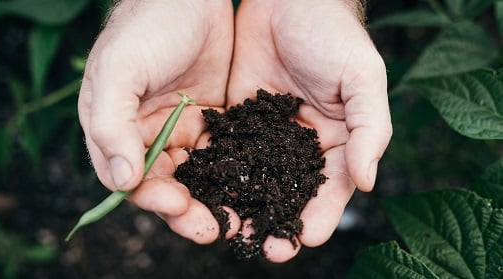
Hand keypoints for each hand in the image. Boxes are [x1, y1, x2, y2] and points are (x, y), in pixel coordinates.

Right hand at [78, 0, 237, 243]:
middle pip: (163, 185)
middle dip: (186, 210)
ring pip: (194, 177)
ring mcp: (180, 129)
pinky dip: (232, 176)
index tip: (176, 205)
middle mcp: (146, 135)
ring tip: (237, 219)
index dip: (150, 197)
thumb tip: (123, 181)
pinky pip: (220, 155)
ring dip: (212, 200)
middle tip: (214, 228)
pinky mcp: (210, 121)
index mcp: (115, 128)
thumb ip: (112, 124)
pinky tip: (253, 188)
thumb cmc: (147, 26)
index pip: (127, 177)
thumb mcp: (120, 69)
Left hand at [227, 0, 391, 261]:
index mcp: (338, 141)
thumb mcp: (362, 78)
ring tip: (232, 230)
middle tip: (264, 247)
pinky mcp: (237, 121)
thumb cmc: (333, 36)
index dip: (321, 215)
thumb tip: (368, 181)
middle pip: (290, 193)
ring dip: (245, 207)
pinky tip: (207, 194)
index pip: (332, 188)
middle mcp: (301, 146)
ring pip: (256, 181)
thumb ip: (370, 128)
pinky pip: (228, 153)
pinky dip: (219, 175)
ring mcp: (267, 136)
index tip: (307, 239)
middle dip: (278, 222)